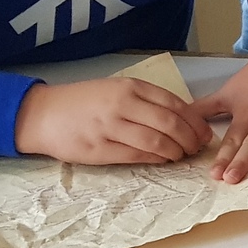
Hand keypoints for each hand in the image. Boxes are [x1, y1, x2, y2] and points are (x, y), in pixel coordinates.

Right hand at [15, 77, 210, 164]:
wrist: (42, 114)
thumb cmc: (83, 102)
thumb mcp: (115, 89)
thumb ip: (145, 100)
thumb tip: (182, 118)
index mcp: (129, 87)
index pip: (174, 103)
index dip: (195, 121)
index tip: (205, 132)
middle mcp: (121, 105)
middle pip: (170, 123)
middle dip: (190, 138)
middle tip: (197, 148)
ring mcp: (110, 127)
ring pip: (156, 142)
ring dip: (176, 152)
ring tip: (182, 155)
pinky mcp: (100, 149)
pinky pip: (137, 156)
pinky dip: (156, 159)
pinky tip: (163, 160)